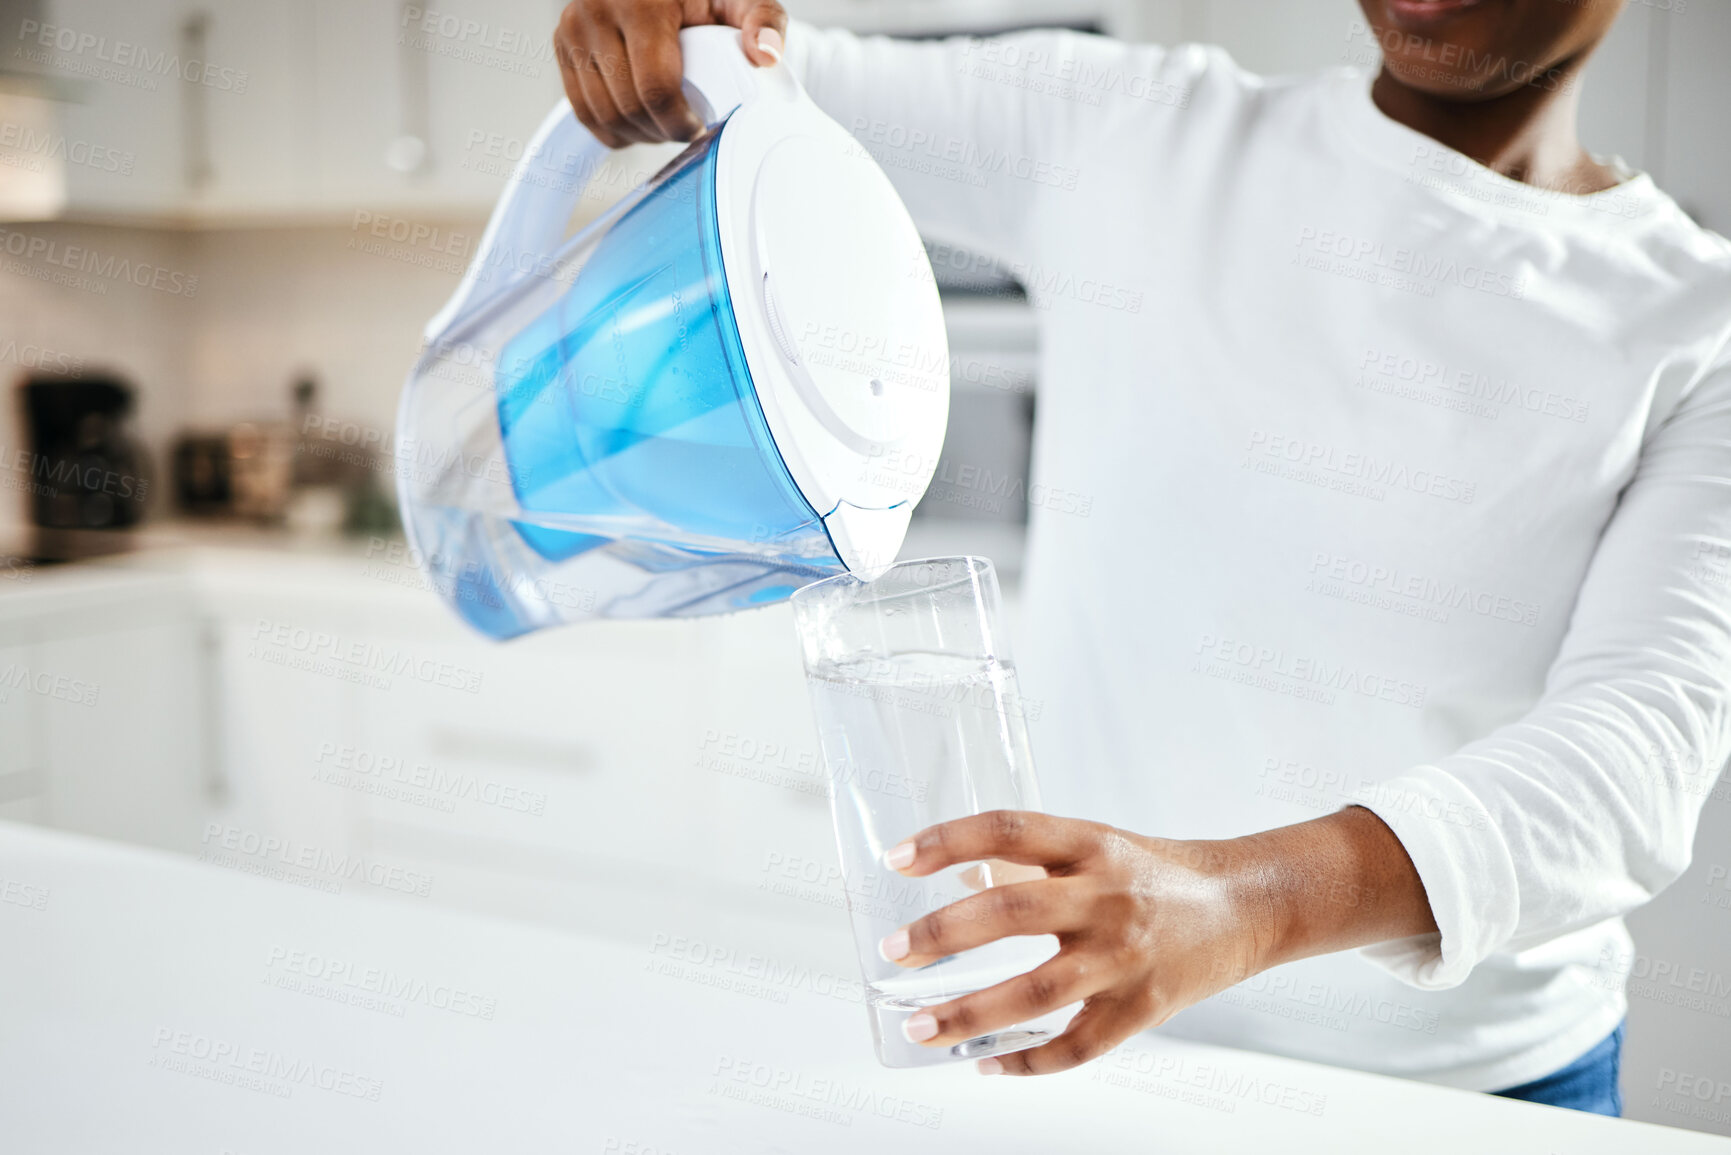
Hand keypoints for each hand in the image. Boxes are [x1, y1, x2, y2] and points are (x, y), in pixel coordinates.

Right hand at [554, 0, 788, 147]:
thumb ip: (763, 20)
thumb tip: (765, 55)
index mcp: (642, 1)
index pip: (655, 86)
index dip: (678, 121)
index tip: (697, 126)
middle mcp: (598, 10)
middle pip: (627, 106)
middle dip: (660, 131)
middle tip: (684, 128)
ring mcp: (574, 28)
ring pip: (601, 114)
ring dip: (636, 134)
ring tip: (663, 126)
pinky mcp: (563, 45)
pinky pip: (581, 110)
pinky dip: (610, 130)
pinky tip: (636, 126)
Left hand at [878, 806, 1435, 1074]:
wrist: (1248, 906)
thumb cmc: (1160, 874)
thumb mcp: (1095, 847)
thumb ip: (1028, 861)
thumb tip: (958, 880)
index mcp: (1092, 845)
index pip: (1008, 830)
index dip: (946, 840)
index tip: (897, 858)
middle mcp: (1107, 897)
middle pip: (1012, 910)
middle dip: (941, 934)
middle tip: (893, 951)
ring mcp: (1126, 957)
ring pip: (1035, 991)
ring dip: (968, 1013)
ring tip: (920, 1027)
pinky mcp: (1143, 1009)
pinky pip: (1078, 1046)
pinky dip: (1028, 1061)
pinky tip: (986, 1062)